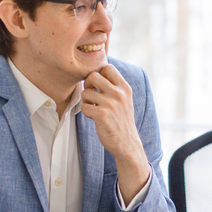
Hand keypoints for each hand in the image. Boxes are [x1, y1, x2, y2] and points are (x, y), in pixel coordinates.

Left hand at [80, 65, 150, 200]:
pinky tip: (94, 118)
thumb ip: (114, 87)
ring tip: (94, 109)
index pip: (107, 67)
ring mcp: (110, 104)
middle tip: (91, 95)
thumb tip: (95, 73)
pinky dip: (86, 113)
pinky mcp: (101, 115)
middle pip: (93, 76)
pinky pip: (84, 107)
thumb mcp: (124, 100)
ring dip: (86, 102)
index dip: (99, 73)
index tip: (98, 84)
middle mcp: (118, 94)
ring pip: (85, 93)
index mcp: (124, 88)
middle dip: (88, 85)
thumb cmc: (122, 121)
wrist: (127, 143)